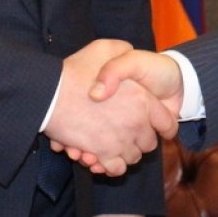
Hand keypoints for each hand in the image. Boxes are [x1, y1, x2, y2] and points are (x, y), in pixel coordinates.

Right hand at [44, 40, 176, 175]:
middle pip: (149, 143)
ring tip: (113, 144)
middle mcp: (136, 122)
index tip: (157, 128)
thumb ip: (122, 51)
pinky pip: (116, 168)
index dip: (163, 126)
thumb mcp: (105, 48)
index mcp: (142, 98)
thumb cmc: (76, 69)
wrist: (50, 93)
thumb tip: (130, 55)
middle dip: (140, 140)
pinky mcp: (102, 154)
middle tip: (127, 133)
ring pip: (133, 157)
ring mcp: (120, 140)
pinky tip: (102, 157)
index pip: (167, 123)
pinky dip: (111, 166)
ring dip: (125, 153)